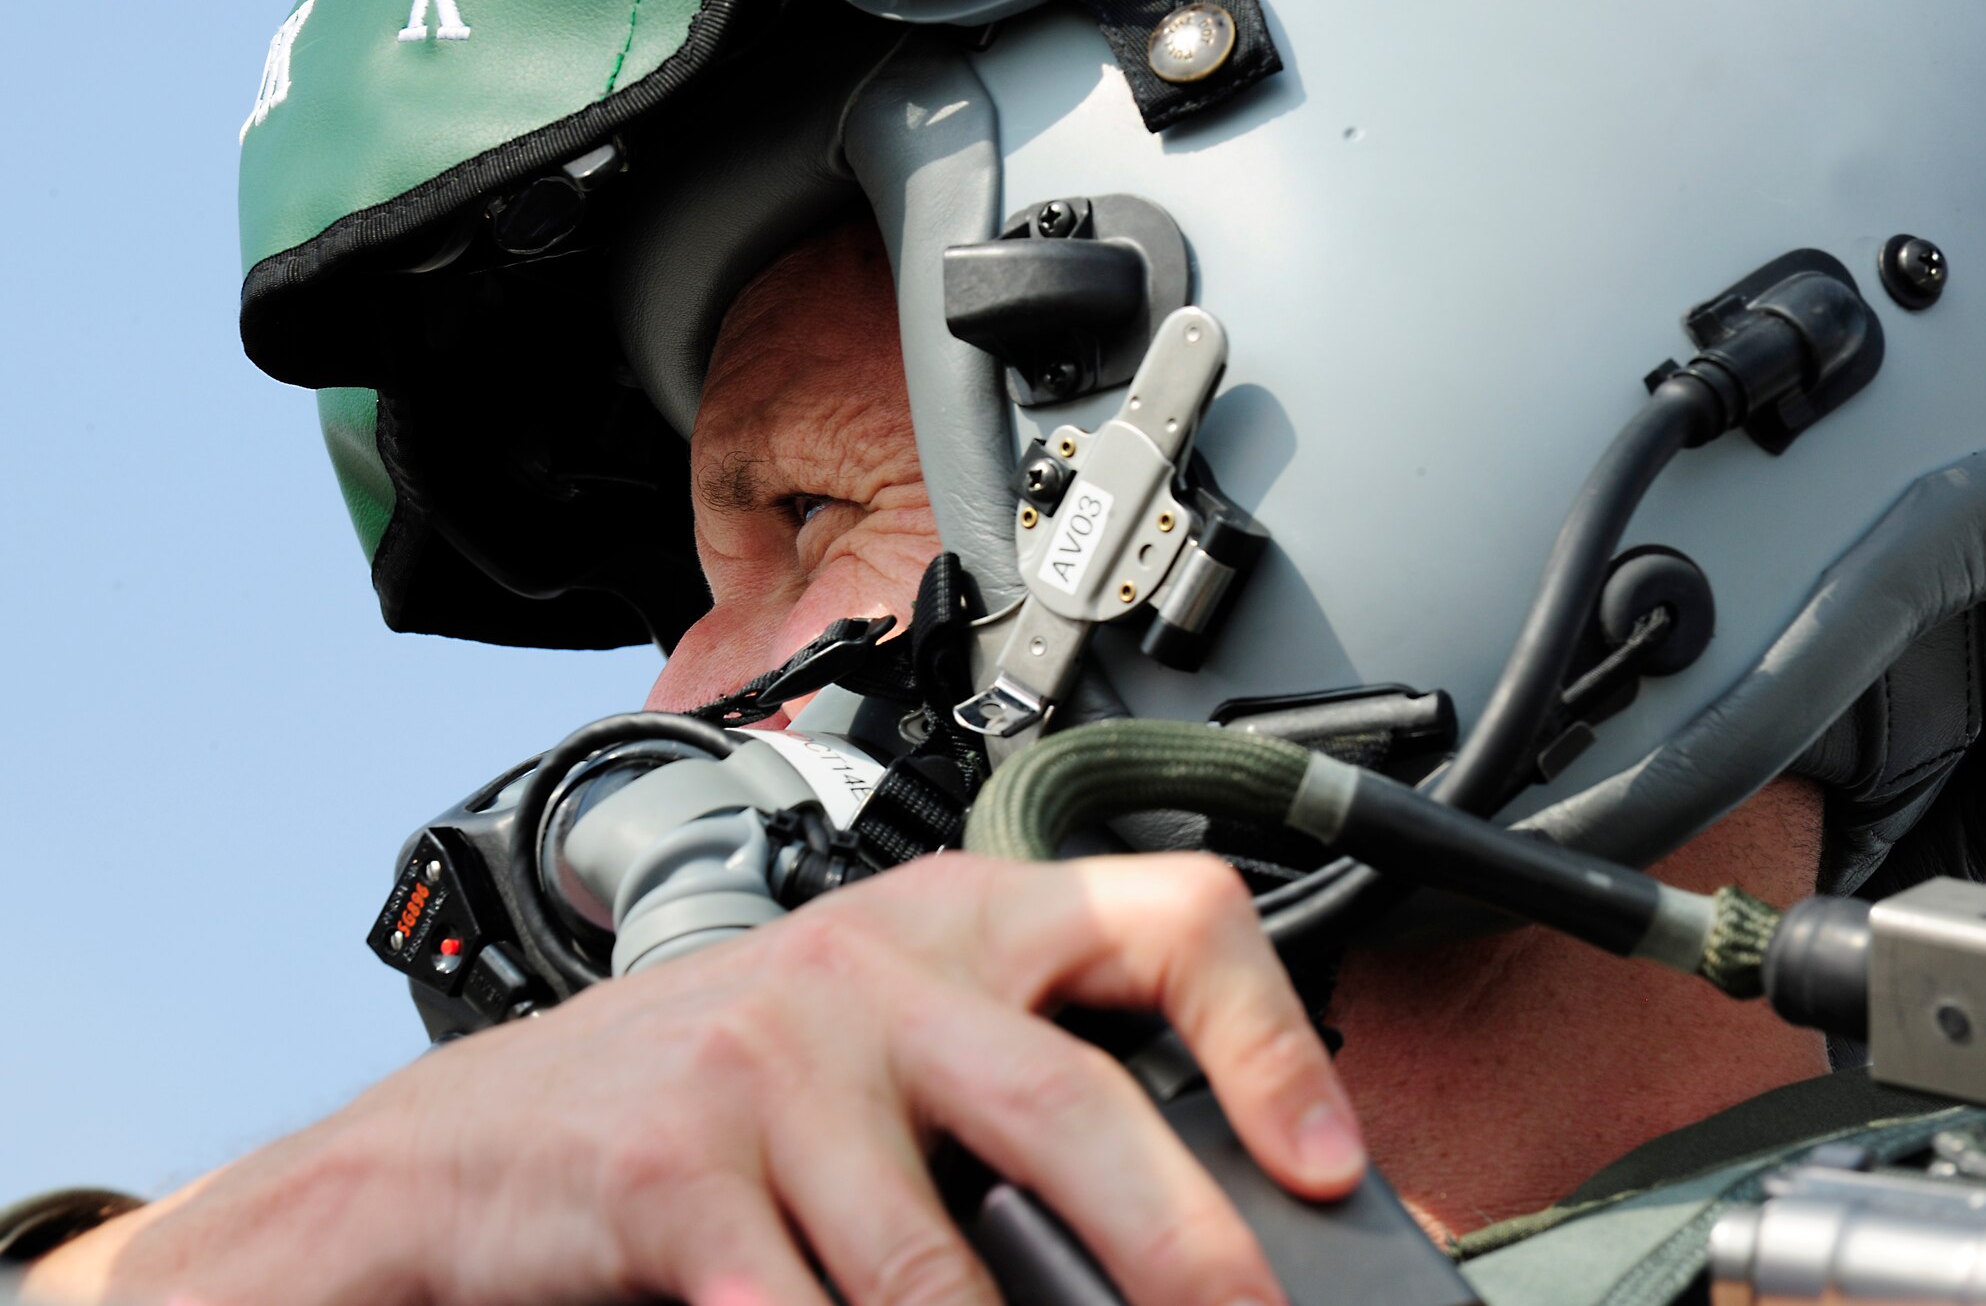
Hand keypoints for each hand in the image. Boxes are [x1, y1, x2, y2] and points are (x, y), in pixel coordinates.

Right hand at [24, 852, 1364, 1305]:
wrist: (466, 1148)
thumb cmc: (700, 1094)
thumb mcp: (868, 1045)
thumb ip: (1002, 1085)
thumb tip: (1196, 1207)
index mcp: (946, 922)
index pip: (1158, 917)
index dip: (1268, 1034)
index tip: (1325, 1162)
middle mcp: (866, 969)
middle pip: (1068, 1105)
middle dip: (1181, 1248)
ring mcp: (765, 1064)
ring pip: (938, 1262)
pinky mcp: (673, 1174)